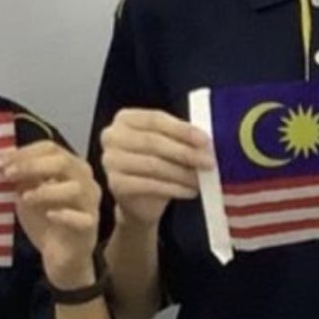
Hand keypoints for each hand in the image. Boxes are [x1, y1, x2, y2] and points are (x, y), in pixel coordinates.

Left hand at [0, 142, 100, 288]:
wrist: (61, 256)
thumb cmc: (45, 219)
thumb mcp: (27, 195)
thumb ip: (20, 178)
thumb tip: (3, 158)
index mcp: (70, 166)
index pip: (50, 148)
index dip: (25, 152)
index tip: (0, 162)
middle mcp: (85, 179)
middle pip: (63, 162)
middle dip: (32, 166)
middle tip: (8, 174)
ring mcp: (90, 203)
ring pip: (75, 188)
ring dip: (47, 190)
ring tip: (24, 197)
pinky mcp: (90, 226)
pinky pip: (82, 218)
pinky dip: (65, 215)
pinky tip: (49, 215)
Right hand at [100, 109, 213, 228]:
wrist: (138, 201)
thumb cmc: (155, 164)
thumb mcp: (165, 144)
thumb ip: (179, 137)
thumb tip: (205, 143)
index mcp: (125, 118)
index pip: (155, 119)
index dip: (181, 129)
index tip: (205, 140)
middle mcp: (112, 136)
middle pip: (153, 142)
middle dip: (185, 152)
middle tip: (208, 162)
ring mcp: (110, 161)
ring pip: (153, 165)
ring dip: (182, 173)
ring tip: (201, 179)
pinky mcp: (116, 185)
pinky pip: (149, 185)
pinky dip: (174, 188)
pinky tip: (190, 191)